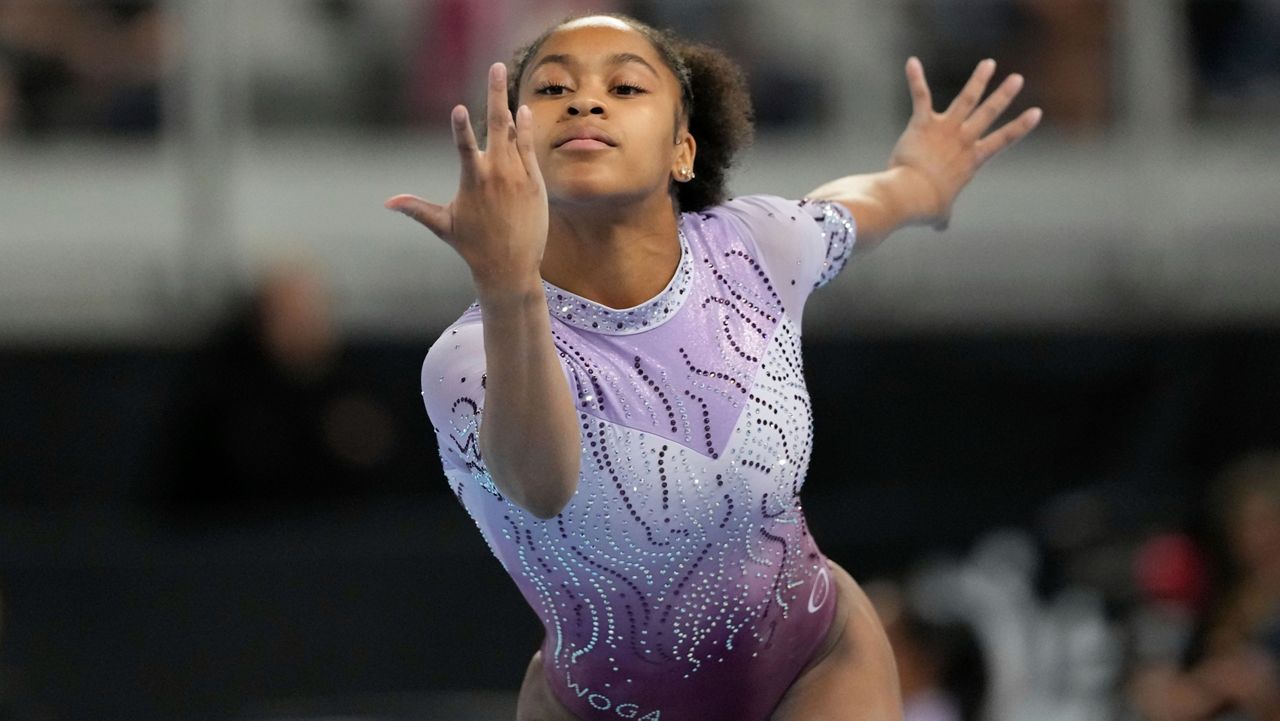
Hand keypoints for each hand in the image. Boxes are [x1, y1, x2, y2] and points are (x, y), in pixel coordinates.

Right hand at [385, 63, 548, 294]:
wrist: (511, 266)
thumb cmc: (474, 245)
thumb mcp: (444, 225)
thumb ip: (417, 208)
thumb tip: (388, 202)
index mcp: (473, 181)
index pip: (464, 147)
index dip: (460, 128)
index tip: (458, 108)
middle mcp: (497, 174)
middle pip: (496, 125)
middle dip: (494, 94)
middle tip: (494, 66)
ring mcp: (519, 176)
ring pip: (513, 133)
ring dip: (508, 104)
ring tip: (503, 77)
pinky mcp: (535, 182)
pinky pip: (530, 148)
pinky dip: (525, 129)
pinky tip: (522, 111)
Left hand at [888, 57, 1041, 230]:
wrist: (911, 195)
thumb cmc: (926, 207)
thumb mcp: (940, 214)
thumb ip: (943, 217)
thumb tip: (941, 227)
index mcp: (972, 160)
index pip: (1003, 140)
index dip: (1020, 126)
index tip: (1036, 112)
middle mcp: (963, 140)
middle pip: (989, 113)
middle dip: (1003, 95)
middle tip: (1017, 78)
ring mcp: (944, 129)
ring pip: (966, 99)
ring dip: (978, 80)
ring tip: (988, 64)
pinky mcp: (922, 124)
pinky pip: (921, 96)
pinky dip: (916, 79)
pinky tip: (912, 62)